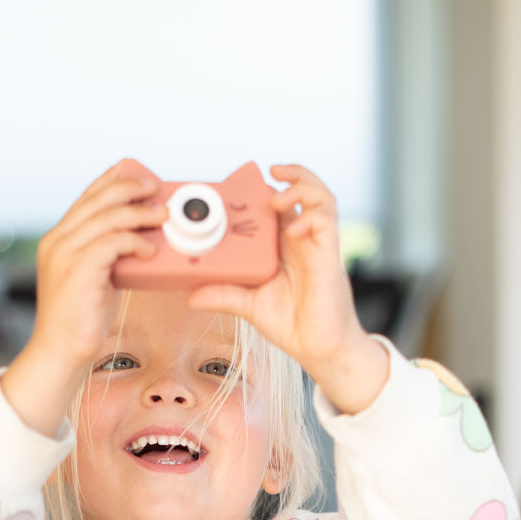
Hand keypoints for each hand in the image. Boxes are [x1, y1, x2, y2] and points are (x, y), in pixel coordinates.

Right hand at [1, 162, 166, 434]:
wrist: (61, 352)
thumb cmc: (82, 321)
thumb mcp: (95, 279)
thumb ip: (107, 257)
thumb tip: (139, 242)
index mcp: (59, 239)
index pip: (87, 197)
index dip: (112, 180)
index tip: (137, 172)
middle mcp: (58, 240)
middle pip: (98, 199)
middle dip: (130, 188)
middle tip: (157, 188)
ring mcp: (65, 253)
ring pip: (107, 217)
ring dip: (140, 214)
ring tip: (163, 216)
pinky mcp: (78, 270)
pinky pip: (111, 243)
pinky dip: (134, 242)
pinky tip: (150, 251)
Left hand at [186, 164, 388, 414]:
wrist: (318, 348)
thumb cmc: (291, 326)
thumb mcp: (249, 306)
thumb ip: (224, 295)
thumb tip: (190, 297)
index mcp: (285, 247)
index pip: (280, 207)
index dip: (266, 191)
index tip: (244, 186)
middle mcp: (303, 241)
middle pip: (304, 192)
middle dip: (291, 176)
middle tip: (269, 171)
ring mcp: (317, 246)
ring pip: (321, 198)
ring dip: (303, 186)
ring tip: (279, 195)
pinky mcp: (329, 256)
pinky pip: (325, 222)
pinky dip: (309, 217)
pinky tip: (293, 228)